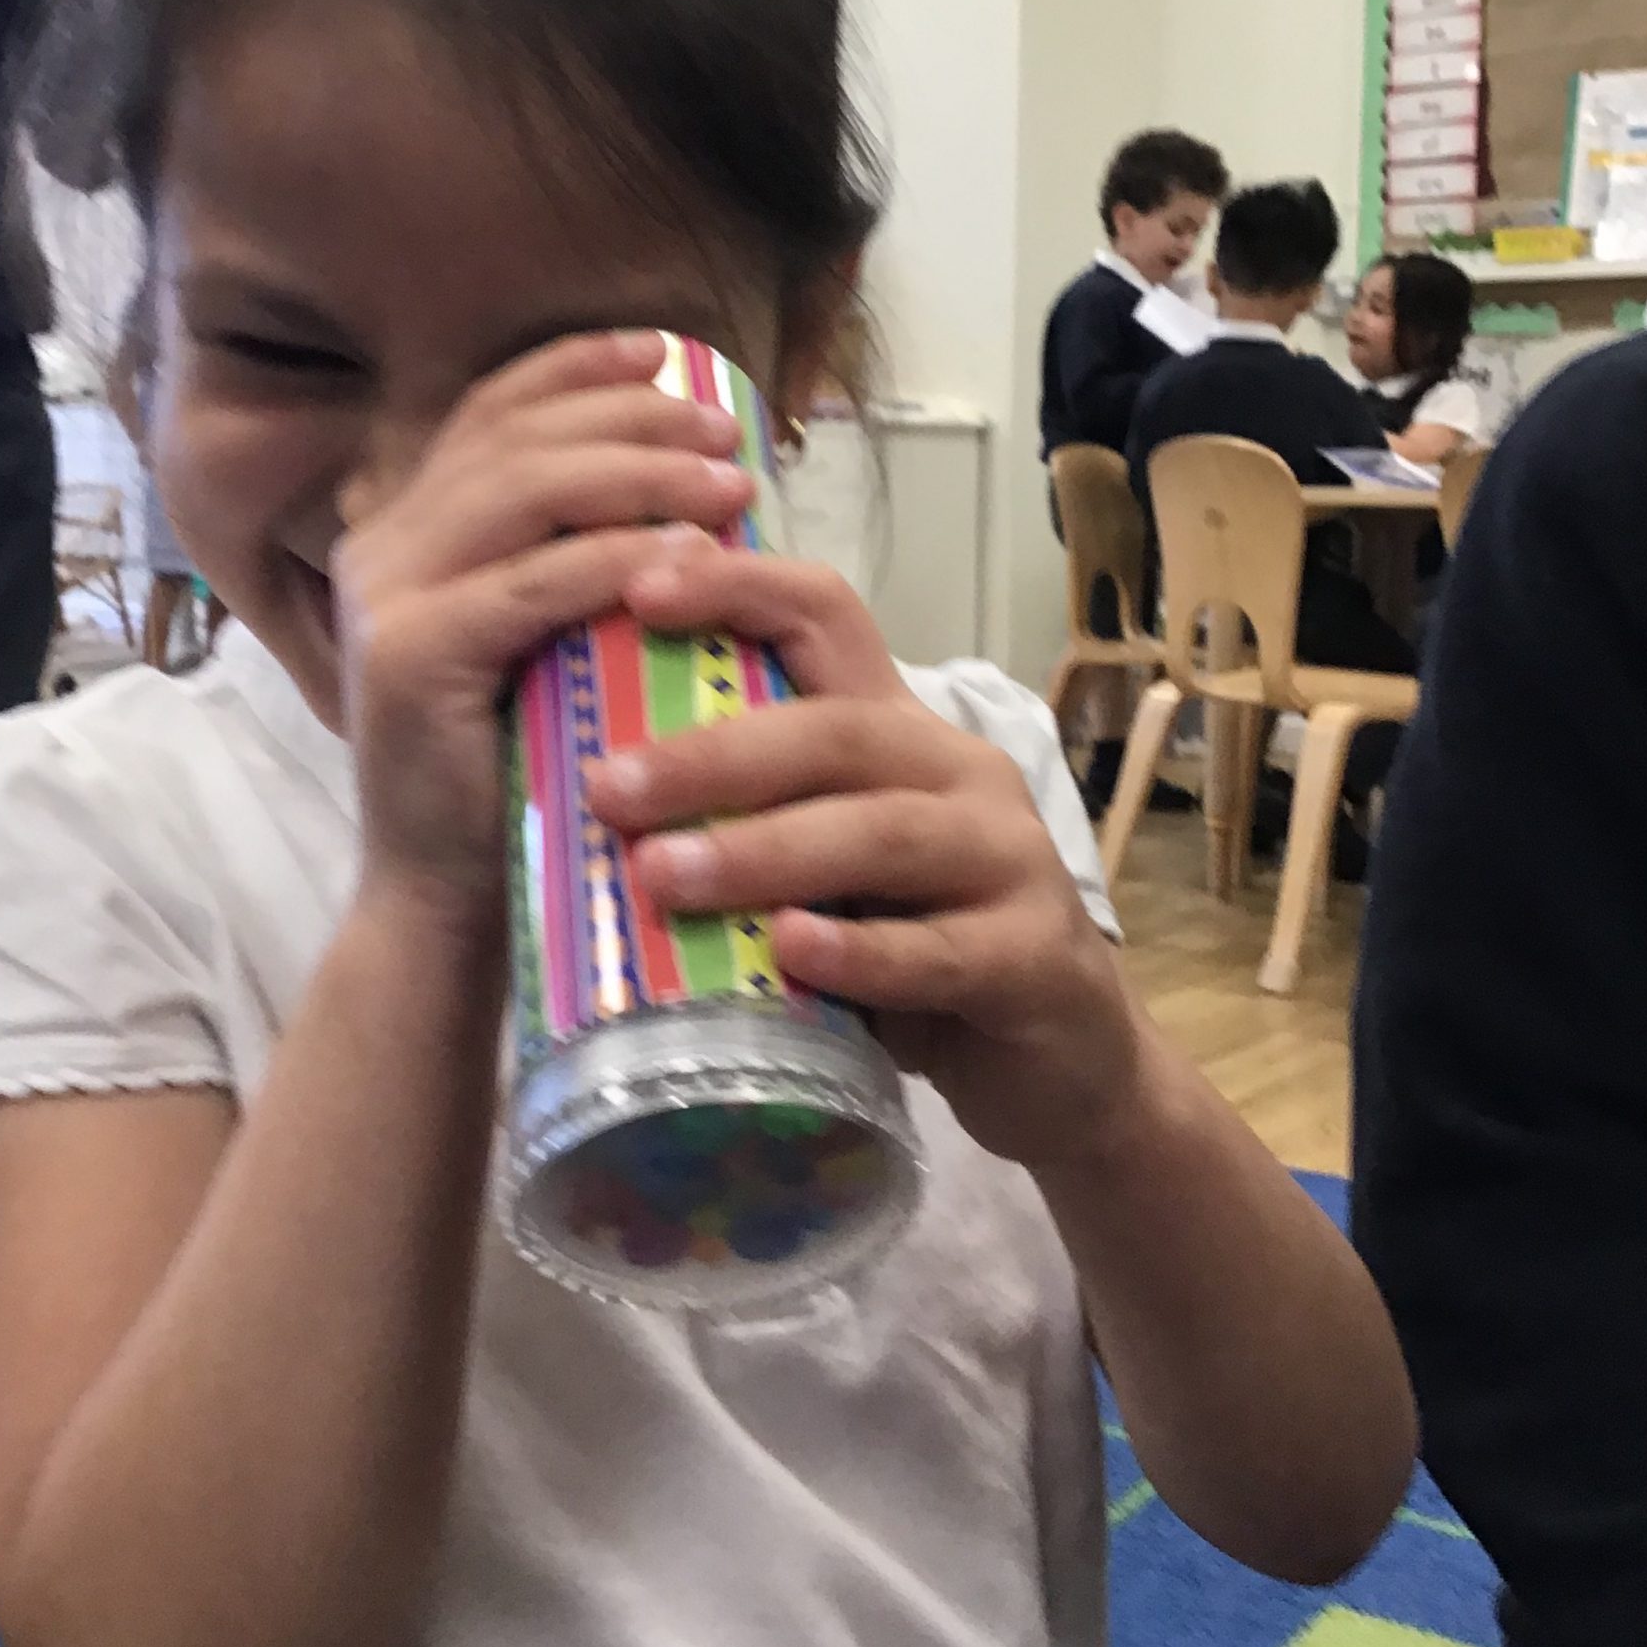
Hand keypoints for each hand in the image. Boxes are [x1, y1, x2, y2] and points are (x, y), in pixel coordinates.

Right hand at [333, 332, 753, 917]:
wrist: (446, 902)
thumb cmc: (513, 772)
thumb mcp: (540, 640)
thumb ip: (566, 557)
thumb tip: (678, 476)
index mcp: (403, 528)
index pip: (492, 411)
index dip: (580, 369)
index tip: (670, 354)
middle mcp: (379, 546)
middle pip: (519, 437)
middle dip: (634, 421)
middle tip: (728, 436)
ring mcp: (386, 598)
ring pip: (530, 494)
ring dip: (644, 478)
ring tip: (733, 489)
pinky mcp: (412, 657)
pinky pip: (537, 584)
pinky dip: (623, 562)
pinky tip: (697, 561)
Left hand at [584, 538, 1143, 1162]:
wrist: (1060, 1059)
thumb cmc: (913, 950)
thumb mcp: (827, 870)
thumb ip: (750, 821)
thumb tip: (586, 790)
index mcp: (899, 731)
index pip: (826, 616)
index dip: (736, 590)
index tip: (636, 587)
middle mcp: (958, 772)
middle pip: (836, 732)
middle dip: (714, 757)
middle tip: (610, 789)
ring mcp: (1007, 859)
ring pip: (880, 834)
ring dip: (765, 853)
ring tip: (665, 876)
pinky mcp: (1031, 956)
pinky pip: (938, 950)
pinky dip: (860, 953)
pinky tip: (791, 954)